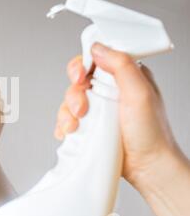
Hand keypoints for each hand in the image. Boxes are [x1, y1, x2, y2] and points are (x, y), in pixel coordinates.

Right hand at [55, 43, 184, 187]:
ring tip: (76, 126)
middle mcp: (110, 90)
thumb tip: (98, 48)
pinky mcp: (89, 126)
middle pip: (78, 81)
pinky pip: (67, 120)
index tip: (80, 77)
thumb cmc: (151, 133)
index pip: (95, 59)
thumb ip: (121, 66)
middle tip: (81, 109)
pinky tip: (68, 133)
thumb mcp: (139, 93)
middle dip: (74, 95)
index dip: (81, 65)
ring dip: (67, 113)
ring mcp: (98, 109)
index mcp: (124, 76)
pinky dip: (63, 126)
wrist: (148, 168)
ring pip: (69, 101)